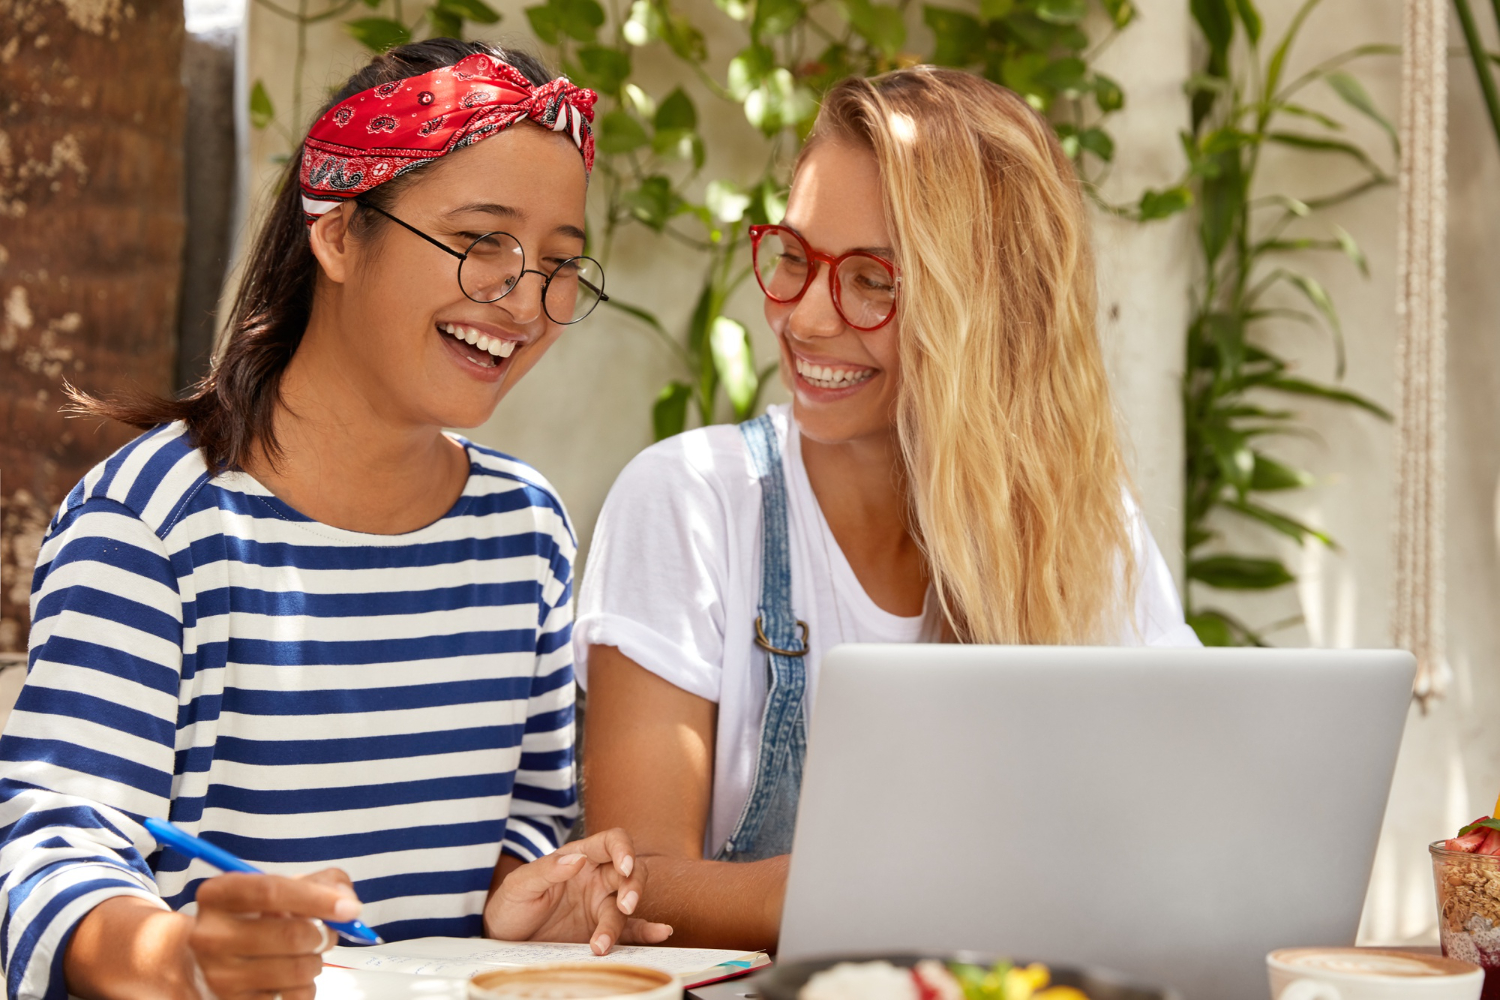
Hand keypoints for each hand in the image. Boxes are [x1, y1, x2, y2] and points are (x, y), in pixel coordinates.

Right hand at [188, 868, 359, 999]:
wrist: (221, 956)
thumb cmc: (260, 916)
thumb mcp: (286, 886)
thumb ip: (323, 883)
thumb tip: (347, 904)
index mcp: (219, 894)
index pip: (271, 891)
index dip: (316, 899)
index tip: (349, 909)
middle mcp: (211, 935)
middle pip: (290, 934)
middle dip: (324, 934)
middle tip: (326, 934)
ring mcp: (219, 974)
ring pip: (297, 970)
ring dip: (316, 962)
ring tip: (304, 955)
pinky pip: (293, 998)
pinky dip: (306, 987)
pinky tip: (293, 977)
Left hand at [483, 828, 672, 953]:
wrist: (504, 940)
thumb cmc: (510, 905)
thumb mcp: (519, 885)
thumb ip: (547, 869)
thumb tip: (575, 859)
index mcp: (580, 857)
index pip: (612, 842)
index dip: (623, 850)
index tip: (624, 866)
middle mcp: (596, 878)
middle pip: (631, 872)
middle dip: (633, 886)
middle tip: (625, 905)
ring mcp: (601, 904)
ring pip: (627, 904)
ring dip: (623, 920)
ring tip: (601, 944)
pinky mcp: (602, 930)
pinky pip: (631, 929)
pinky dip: (647, 932)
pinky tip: (660, 933)